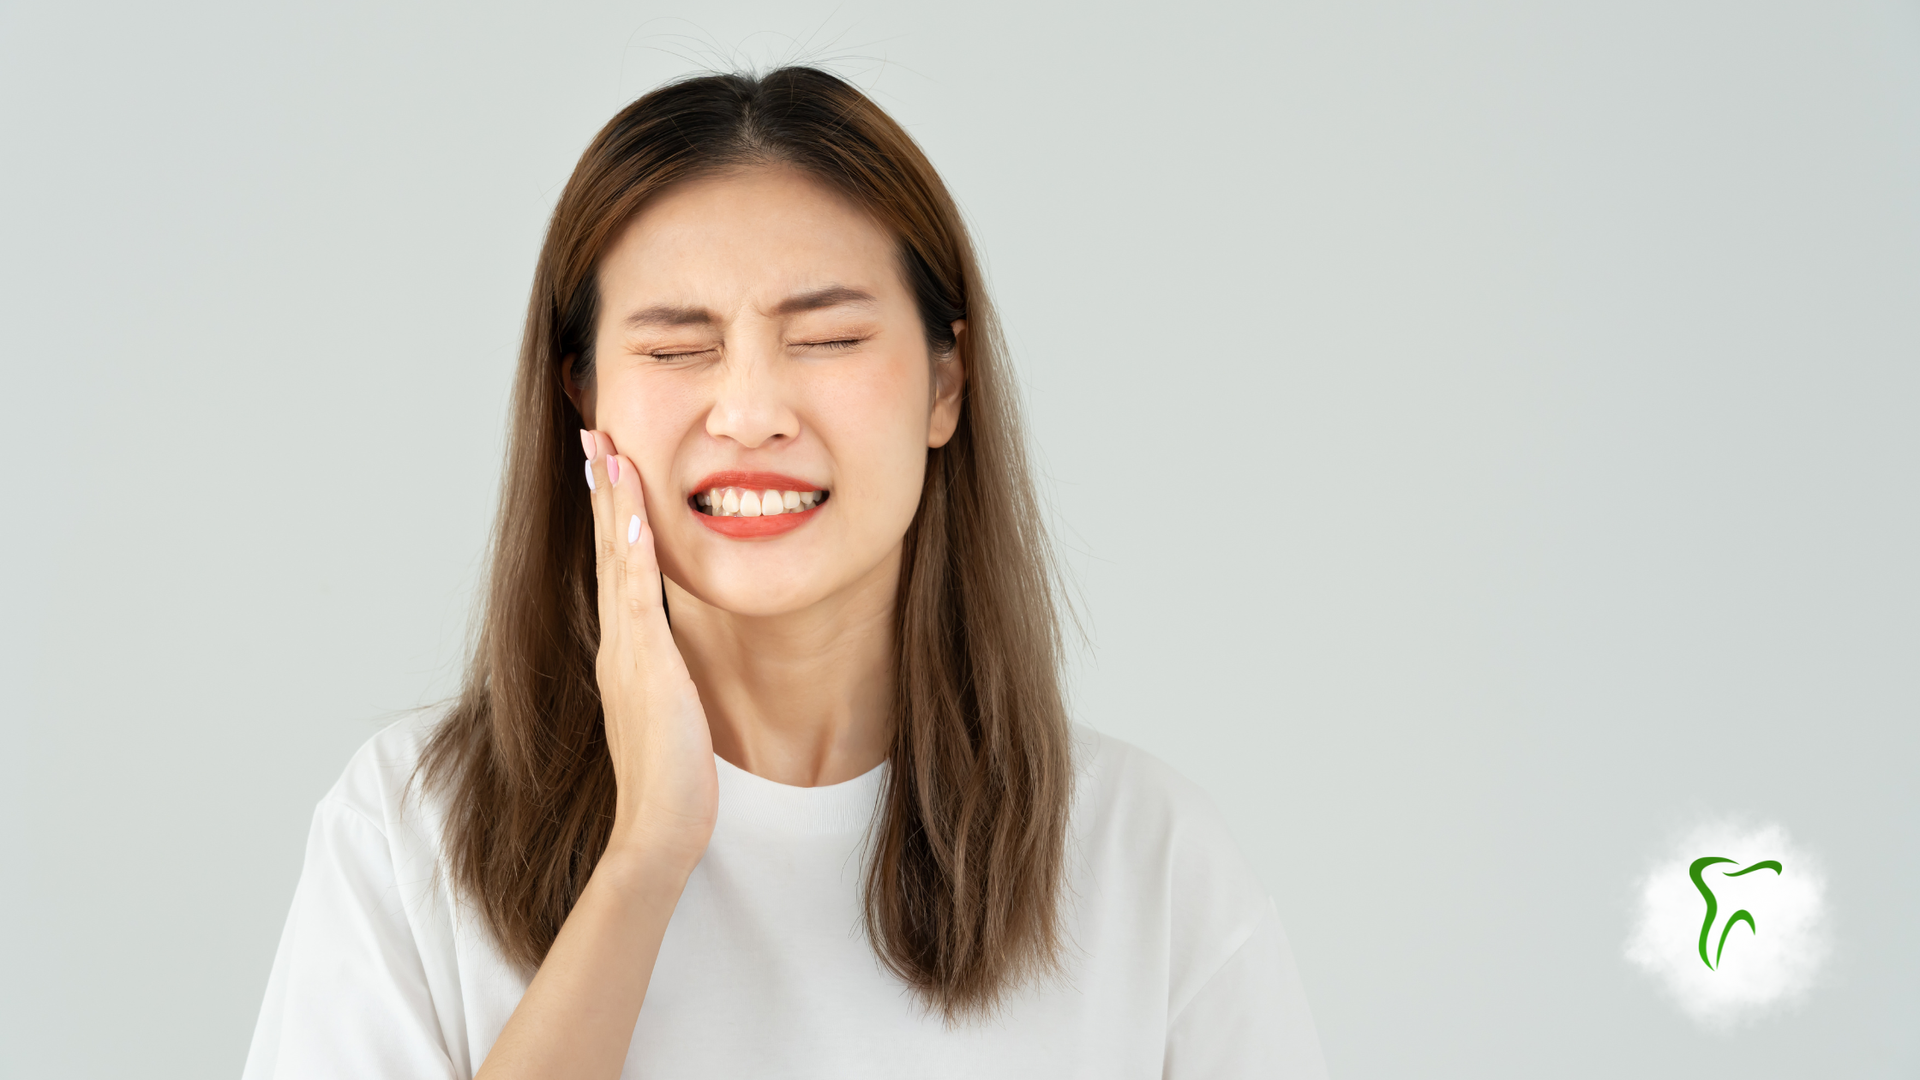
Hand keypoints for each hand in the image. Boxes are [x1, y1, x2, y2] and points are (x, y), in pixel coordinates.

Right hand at [583, 429, 717, 871]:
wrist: (657, 828)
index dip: (611, 515)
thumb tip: (676, 655)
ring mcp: (626, 654)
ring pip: (614, 564)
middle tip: (594, 434)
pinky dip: (629, 557)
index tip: (609, 466)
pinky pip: (636, 601)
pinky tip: (631, 520)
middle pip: (604, 551)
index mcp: (624, 652)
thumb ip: (668, 675)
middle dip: (601, 491)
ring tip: (607, 451)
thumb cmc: (672, 779)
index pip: (615, 567)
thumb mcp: (671, 710)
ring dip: (611, 505)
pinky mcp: (645, 669)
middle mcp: (616, 645)